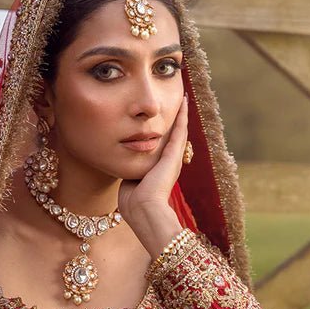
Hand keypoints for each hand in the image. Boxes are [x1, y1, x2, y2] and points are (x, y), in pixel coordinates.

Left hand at [117, 95, 187, 256]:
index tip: (161, 123)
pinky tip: (184, 101)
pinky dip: (182, 115)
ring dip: (182, 115)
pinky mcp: (173, 155)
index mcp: (158, 171)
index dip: (162, 134)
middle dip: (175, 122)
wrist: (143, 209)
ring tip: (184, 99)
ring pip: (179, 131)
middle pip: (173, 138)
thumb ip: (130, 174)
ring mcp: (173, 159)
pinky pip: (179, 130)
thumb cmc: (134, 203)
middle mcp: (169, 164)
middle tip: (180, 104)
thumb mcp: (130, 184)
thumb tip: (125, 169)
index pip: (160, 148)